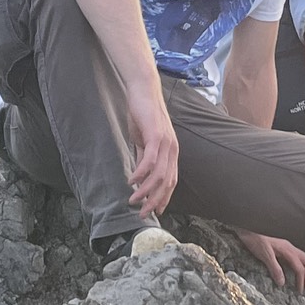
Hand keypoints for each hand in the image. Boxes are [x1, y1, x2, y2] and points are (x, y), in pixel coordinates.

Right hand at [125, 86, 179, 217]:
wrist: (143, 91)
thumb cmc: (143, 114)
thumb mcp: (144, 140)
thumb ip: (144, 156)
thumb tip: (140, 175)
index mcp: (172, 152)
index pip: (171, 181)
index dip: (164, 198)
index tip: (154, 211)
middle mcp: (172, 149)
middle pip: (167, 182)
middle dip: (155, 201)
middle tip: (142, 213)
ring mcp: (166, 142)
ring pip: (159, 175)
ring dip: (145, 191)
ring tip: (133, 200)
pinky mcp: (156, 135)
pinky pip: (150, 160)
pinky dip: (140, 174)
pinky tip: (131, 181)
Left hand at [239, 231, 304, 289]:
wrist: (247, 228)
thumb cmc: (254, 238)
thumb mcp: (264, 255)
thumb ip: (275, 268)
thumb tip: (282, 282)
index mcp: (287, 249)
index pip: (299, 267)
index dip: (301, 280)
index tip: (300, 290)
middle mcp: (288, 247)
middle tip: (304, 286)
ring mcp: (285, 246)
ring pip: (301, 257)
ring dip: (303, 269)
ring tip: (300, 279)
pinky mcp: (280, 247)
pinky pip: (293, 256)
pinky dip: (296, 265)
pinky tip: (290, 270)